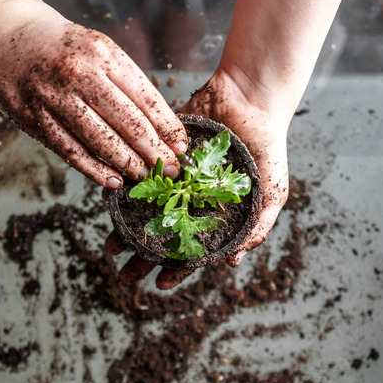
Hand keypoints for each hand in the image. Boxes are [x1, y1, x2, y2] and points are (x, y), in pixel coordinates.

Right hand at [0, 0, 186, 186]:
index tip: (182, 146)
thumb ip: (122, 80)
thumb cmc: (55, 42)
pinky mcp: (33, 118)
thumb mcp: (96, 46)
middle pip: (128, 123)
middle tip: (171, 170)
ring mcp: (54, 97)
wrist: (0, 29)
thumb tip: (155, 123)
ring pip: (101, 141)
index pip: (146, 98)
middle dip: (155, 151)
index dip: (167, 127)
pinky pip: (70, 150)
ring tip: (146, 177)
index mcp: (103, 54)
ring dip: (128, 164)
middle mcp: (80, 74)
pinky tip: (112, 180)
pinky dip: (94, 169)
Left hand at [106, 70, 289, 289]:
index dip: (176, 269)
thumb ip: (258, 226)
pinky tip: (109, 201)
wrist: (251, 97)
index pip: (192, 249)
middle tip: (123, 272)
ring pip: (144, 209)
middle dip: (142, 256)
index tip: (159, 284)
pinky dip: (122, 187)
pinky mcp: (160, 153)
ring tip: (109, 245)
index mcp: (214, 214)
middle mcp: (189, 199)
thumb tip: (232, 261)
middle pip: (162, 235)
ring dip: (125, 228)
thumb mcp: (272, 191)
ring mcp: (173, 177)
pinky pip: (137, 173)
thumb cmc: (268, 146)